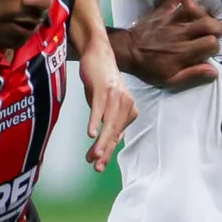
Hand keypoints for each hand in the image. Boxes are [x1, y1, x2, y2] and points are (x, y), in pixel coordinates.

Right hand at [80, 43, 136, 172]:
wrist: (98, 54)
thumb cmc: (101, 81)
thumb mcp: (106, 106)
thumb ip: (108, 123)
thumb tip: (104, 146)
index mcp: (129, 111)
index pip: (117, 136)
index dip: (107, 152)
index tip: (97, 165)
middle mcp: (126, 105)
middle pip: (115, 133)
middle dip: (106, 152)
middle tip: (97, 167)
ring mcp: (116, 96)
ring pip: (109, 124)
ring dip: (102, 141)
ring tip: (95, 156)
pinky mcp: (104, 89)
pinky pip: (99, 109)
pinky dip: (96, 121)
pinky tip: (92, 134)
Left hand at [124, 0, 221, 89]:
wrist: (127, 51)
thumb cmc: (149, 68)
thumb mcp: (170, 79)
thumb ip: (192, 74)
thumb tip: (214, 71)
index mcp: (183, 52)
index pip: (211, 42)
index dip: (214, 45)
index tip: (209, 49)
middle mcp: (180, 33)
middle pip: (208, 23)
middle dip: (216, 27)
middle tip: (214, 31)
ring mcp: (171, 19)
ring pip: (195, 8)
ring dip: (202, 12)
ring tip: (202, 19)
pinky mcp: (163, 10)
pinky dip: (186, 0)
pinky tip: (188, 7)